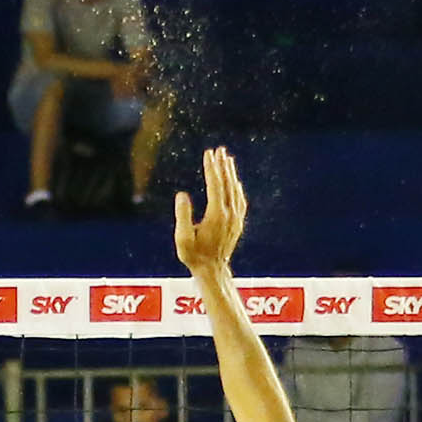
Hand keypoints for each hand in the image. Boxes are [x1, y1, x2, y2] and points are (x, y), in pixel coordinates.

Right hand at [174, 145, 246, 273]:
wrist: (212, 271)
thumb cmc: (194, 256)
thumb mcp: (182, 238)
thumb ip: (182, 215)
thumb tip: (181, 195)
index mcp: (217, 215)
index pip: (215, 184)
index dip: (211, 167)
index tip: (208, 153)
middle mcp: (230, 214)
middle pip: (228, 184)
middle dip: (223, 165)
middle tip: (219, 149)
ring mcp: (236, 219)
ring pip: (235, 190)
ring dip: (231, 174)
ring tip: (227, 159)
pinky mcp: (238, 224)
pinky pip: (240, 200)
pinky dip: (236, 187)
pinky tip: (234, 182)